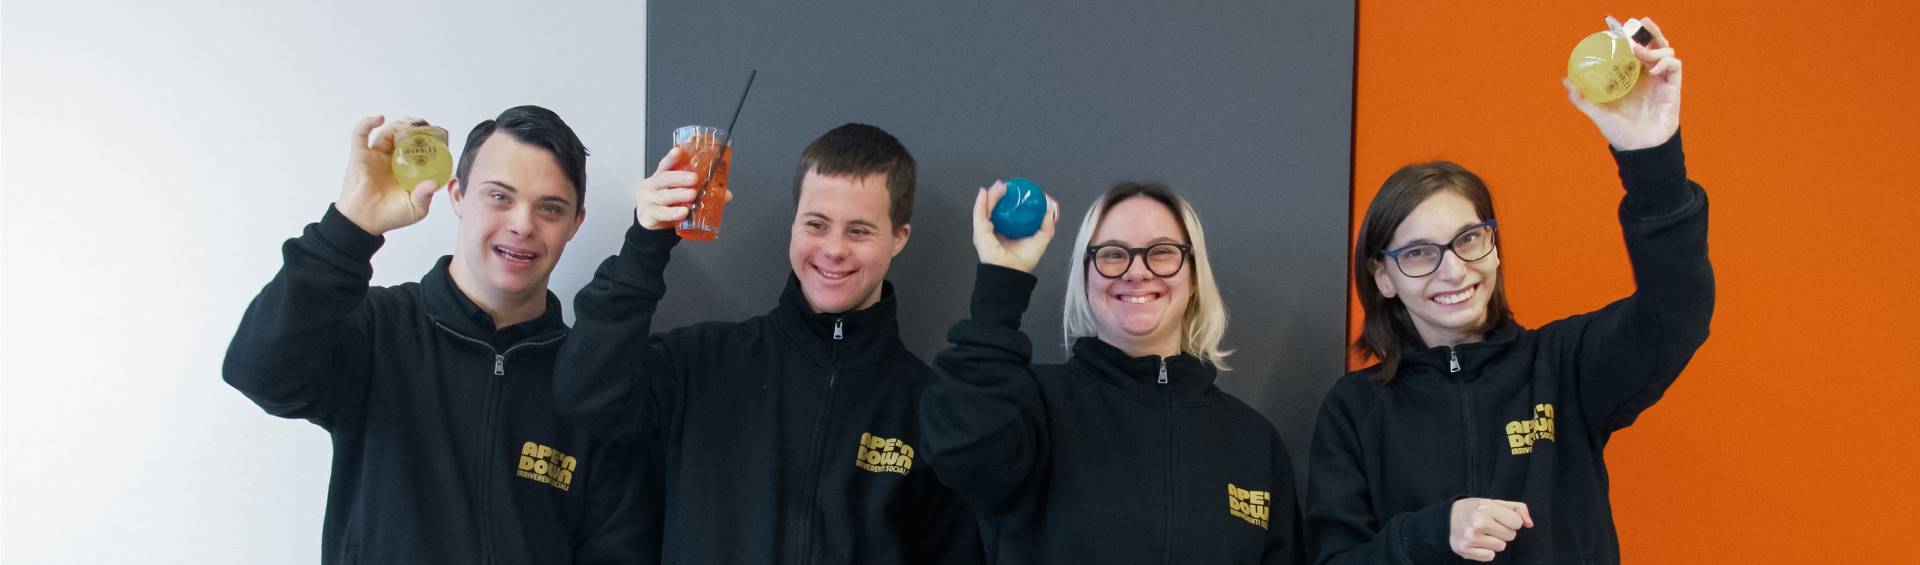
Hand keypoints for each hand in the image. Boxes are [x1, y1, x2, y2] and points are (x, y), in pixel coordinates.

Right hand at [335, 116, 443, 235]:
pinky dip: (367, 123)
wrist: (364, 222)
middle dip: (415, 128)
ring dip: (399, 124)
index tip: (437, 135)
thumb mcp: (416, 208)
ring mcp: (375, 156)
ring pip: (387, 132)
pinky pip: (360, 134)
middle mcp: (391, 160)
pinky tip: (379, 118)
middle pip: (403, 137)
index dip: (426, 140)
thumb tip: (433, 183)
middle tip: (425, 125)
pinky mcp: (359, 155)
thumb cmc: (390, 216)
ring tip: (410, 123)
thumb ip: (425, 195)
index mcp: (406, 170)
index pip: (418, 148)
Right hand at [633, 147, 731, 229]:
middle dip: (680, 178)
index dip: (672, 158)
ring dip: (679, 195)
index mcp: (660, 177)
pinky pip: (661, 213)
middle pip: (664, 178)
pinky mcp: (649, 214)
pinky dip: (672, 213)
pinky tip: (683, 212)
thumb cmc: (666, 204)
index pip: (665, 164)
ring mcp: (649, 199)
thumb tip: (726, 195)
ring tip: (692, 195)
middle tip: (694, 179)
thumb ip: (700, 192)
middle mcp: (652, 186)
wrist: (648, 222)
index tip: (679, 151)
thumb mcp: (679, 194)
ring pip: (664, 196)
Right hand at [971, 180, 1059, 272]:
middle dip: (998, 194)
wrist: (1013, 273)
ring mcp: (985, 231)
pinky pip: (979, 214)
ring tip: (1000, 186)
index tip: (1016, 190)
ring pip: (986, 208)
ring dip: (991, 195)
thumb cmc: (1022, 262)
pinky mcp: (980, 233)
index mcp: (1006, 231)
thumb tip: (1051, 211)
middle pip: (994, 207)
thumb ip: (1047, 226)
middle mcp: (994, 230)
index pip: (1005, 211)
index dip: (1009, 199)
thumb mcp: (1040, 240)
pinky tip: (984, 193)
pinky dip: (981, 202)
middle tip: (1006, 186)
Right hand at [1449, 497, 1534, 561]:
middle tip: (1490, 525)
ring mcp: (1470, 537)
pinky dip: (1486, 551)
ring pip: (1501, 547)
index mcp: (1486, 507)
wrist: (1446, 517)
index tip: (1500, 518)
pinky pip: (1490, 557)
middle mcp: (1478, 522)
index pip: (1517, 523)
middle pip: (1510, 536)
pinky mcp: (1465, 549)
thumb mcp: (1495, 502)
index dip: (1511, 521)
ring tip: (1483, 533)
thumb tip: (1530, 524)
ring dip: (1495, 541)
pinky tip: (1477, 542)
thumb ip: (1517, 509)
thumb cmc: (1475, 509)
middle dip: (1503, 531)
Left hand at [1564, 17, 1680, 150]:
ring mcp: (1660, 81)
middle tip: (1639, 23)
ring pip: (1665, 51)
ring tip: (1638, 52)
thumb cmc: (1620, 132)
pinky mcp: (1672, 88)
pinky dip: (1666, 62)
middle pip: (1652, 45)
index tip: (1618, 26)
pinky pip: (1675, 67)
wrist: (1639, 149)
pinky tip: (1653, 68)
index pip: (1632, 50)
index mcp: (1629, 77)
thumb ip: (1581, 98)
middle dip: (1648, 32)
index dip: (1628, 36)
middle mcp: (1646, 76)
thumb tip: (1565, 80)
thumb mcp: (1597, 112)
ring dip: (1654, 47)